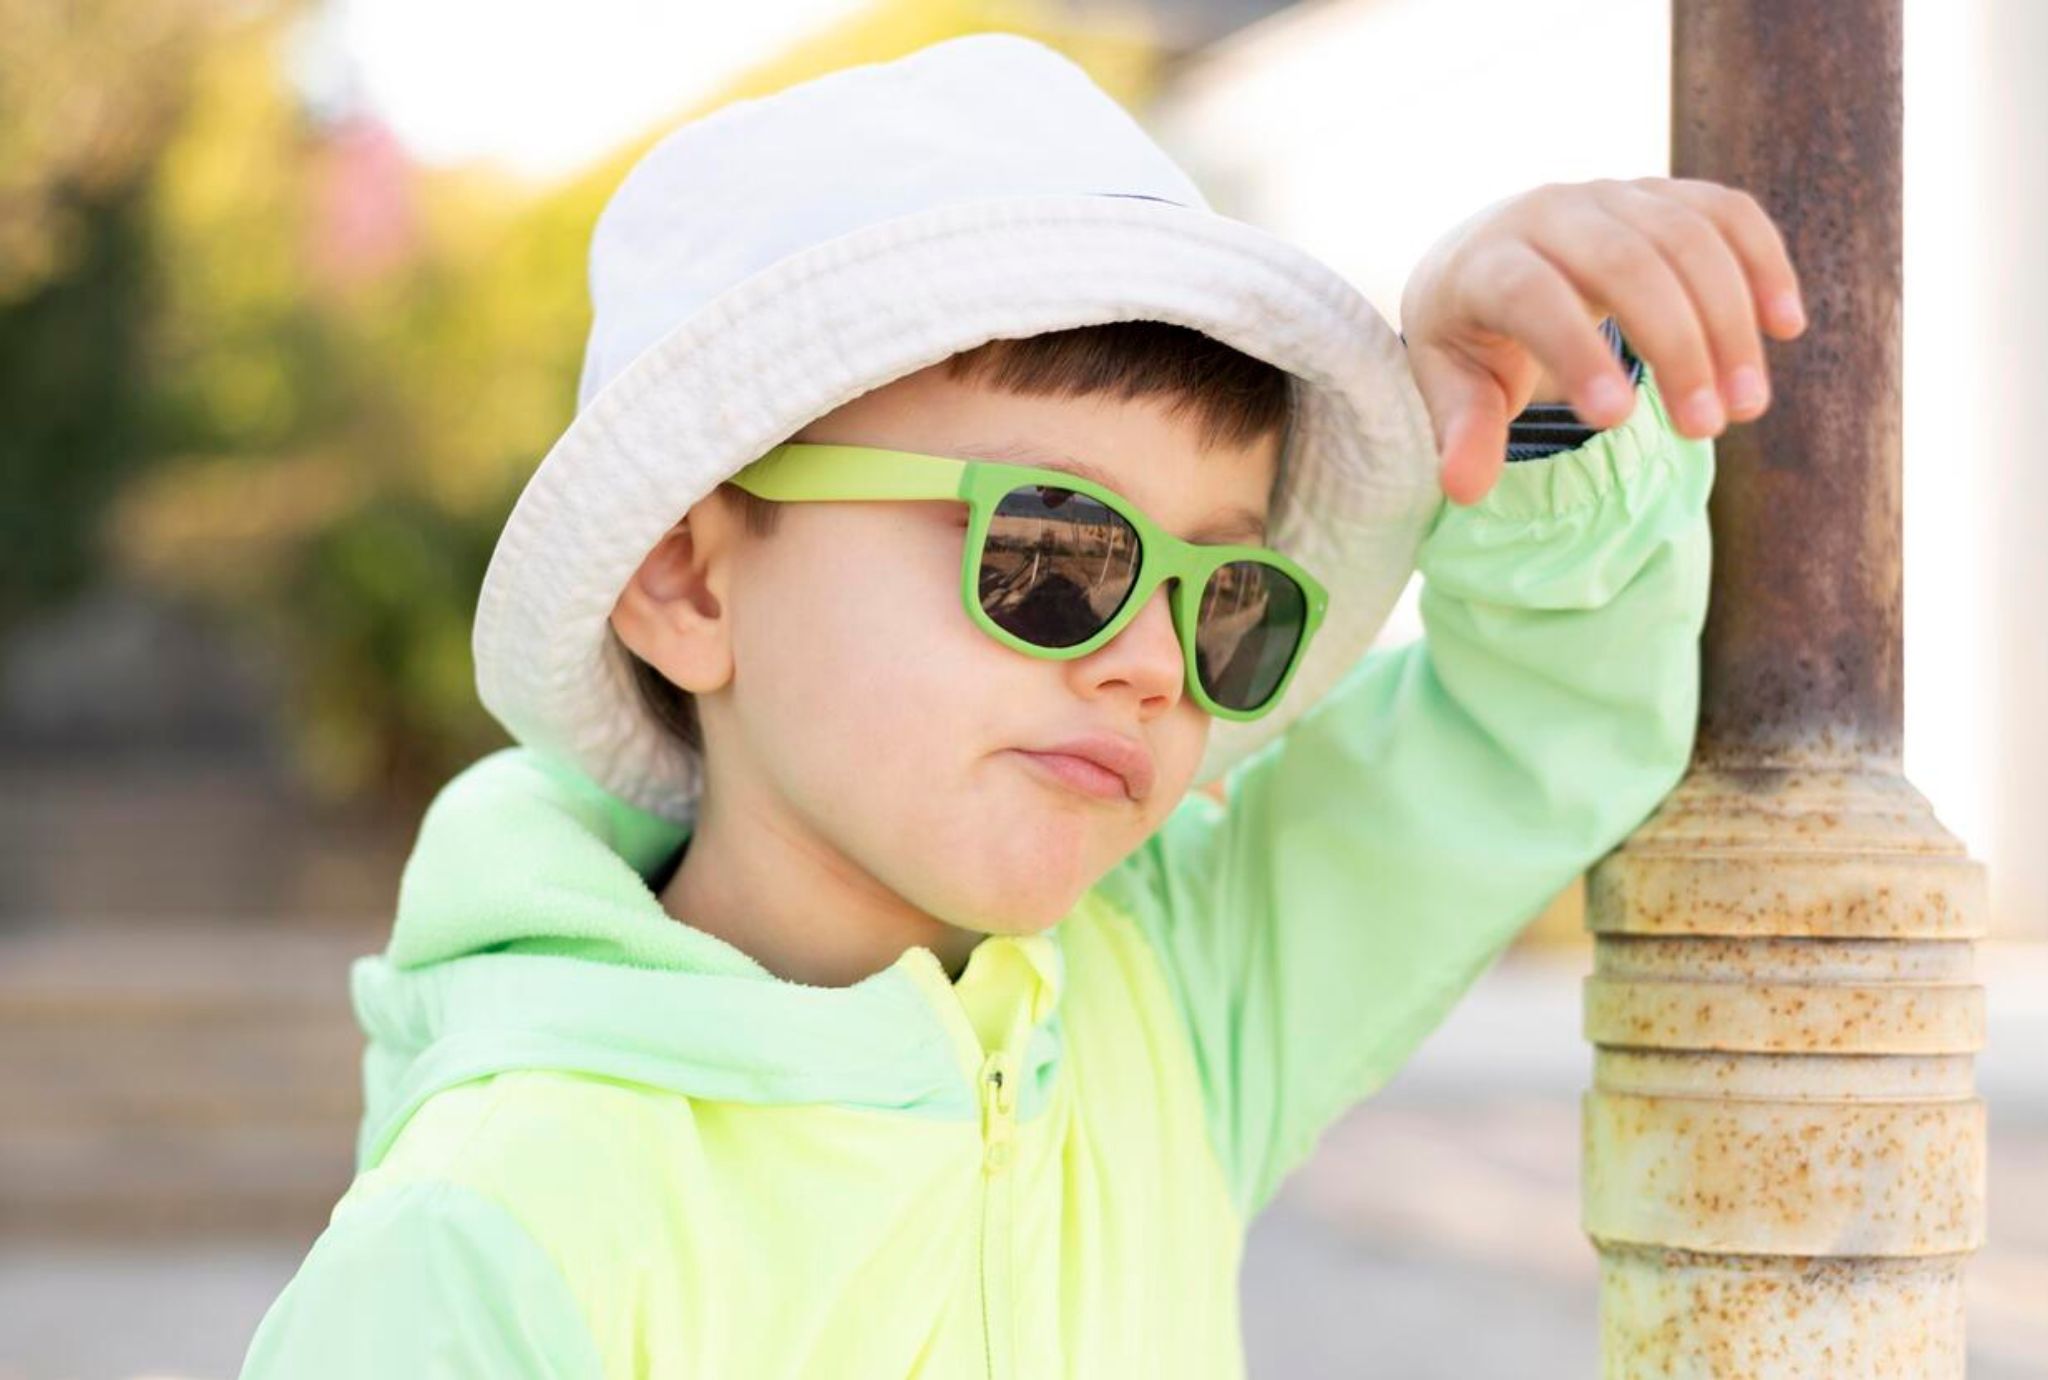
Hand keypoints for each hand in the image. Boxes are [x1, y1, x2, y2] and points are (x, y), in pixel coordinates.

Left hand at [1398, 177, 1807, 505]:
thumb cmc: (1469, 338)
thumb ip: (1461, 432)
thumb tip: (1462, 489)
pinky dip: (1763, 263)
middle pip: (1625, 262)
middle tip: (1707, 428)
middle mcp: (1549, 213)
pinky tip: (1785, 328)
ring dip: (1728, 321)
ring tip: (1746, 405)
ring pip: (1686, 238)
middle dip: (1675, 345)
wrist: (1481, 260)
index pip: (1533, 296)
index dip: (1576, 352)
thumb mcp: (1449, 387)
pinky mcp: (1662, 194)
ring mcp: (1611, 195)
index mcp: (1485, 263)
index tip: (1617, 422)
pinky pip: (1726, 212)